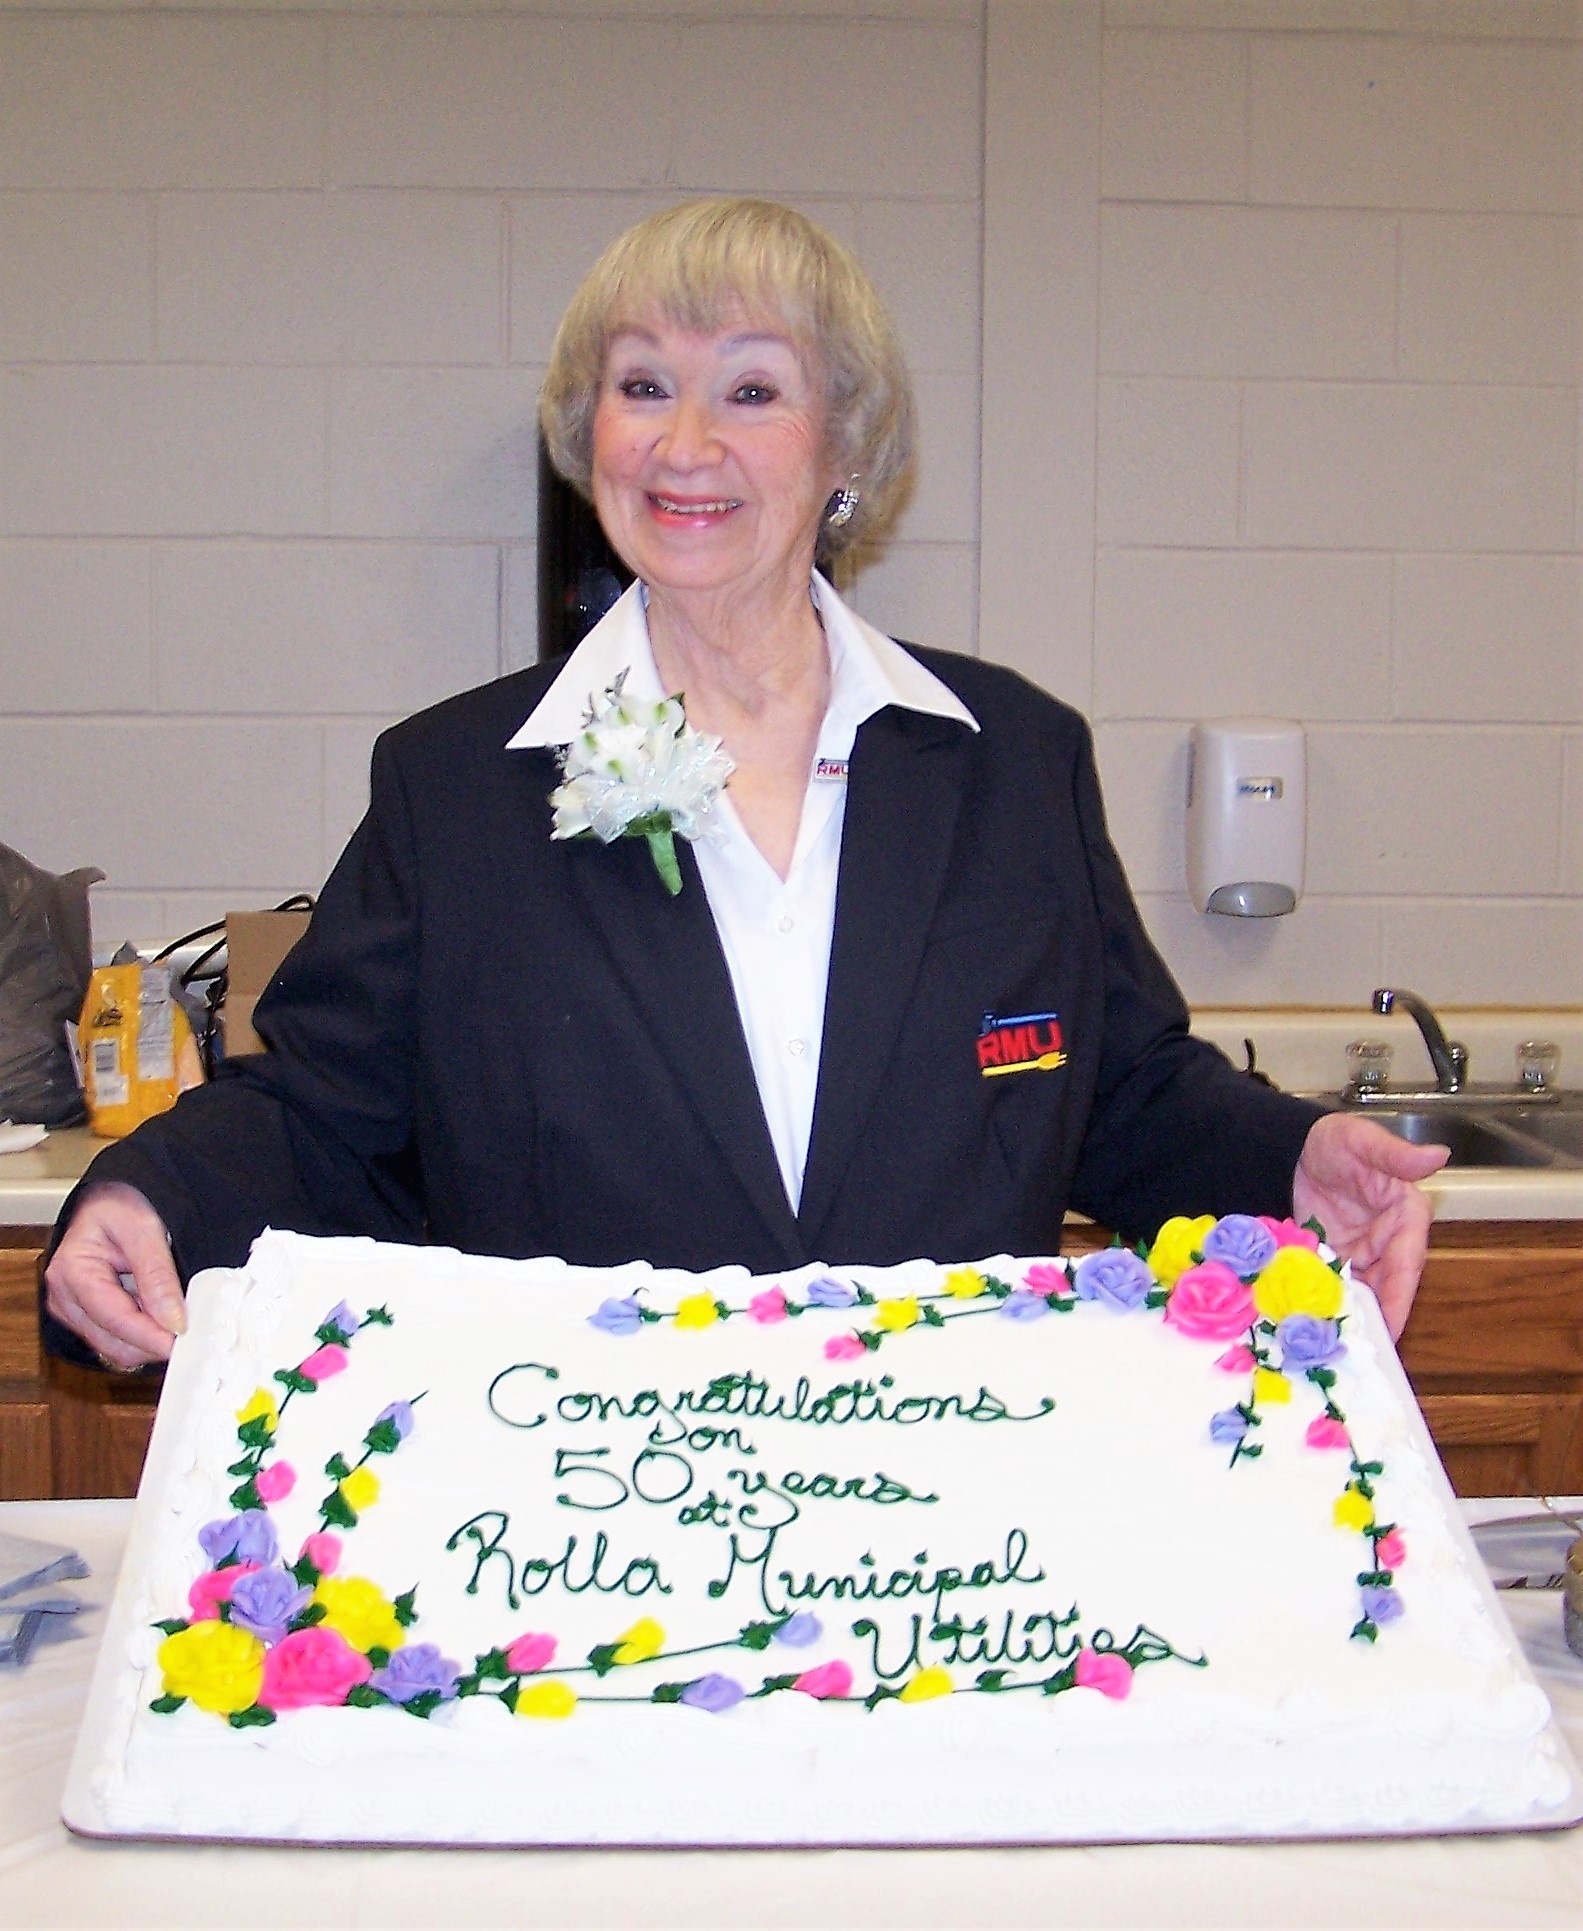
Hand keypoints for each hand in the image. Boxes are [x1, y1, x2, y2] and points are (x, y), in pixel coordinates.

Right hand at [43, 1181, 186, 1370]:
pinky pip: (118, 1340)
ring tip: (176, 1314)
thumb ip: (157, 1275)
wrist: (111, 1198)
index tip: (185, 1341)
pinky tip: (161, 1315)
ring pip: (117, 1349)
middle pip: (114, 1344)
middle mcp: (65, 1298)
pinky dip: (144, 1334)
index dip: (153, 1336)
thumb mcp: (144, 1228)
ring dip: (150, 1339)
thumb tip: (173, 1321)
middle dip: (154, 1342)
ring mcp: (74, 1311)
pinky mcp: (87, 1317)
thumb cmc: (121, 1204)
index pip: (116, 1320)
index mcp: (72, 1272)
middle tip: (192, 1331)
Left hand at [1291, 1112, 1447, 1340]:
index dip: (1400, 1295)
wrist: (1291, 1148)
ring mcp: (1362, 1253)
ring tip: (1339, 1348)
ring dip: (1353, 1317)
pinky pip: (1337, 1287)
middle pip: (1387, 1287)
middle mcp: (1389, 1240)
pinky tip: (1317, 1328)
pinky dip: (1329, 1305)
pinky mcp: (1336, 1260)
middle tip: (1363, 1352)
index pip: (1408, 1262)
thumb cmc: (1334, 1141)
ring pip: (1363, 1293)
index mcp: (1406, 1215)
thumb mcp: (1361, 1140)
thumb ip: (1395, 1153)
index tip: (1393, 1326)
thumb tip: (1439, 1155)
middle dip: (1377, 1319)